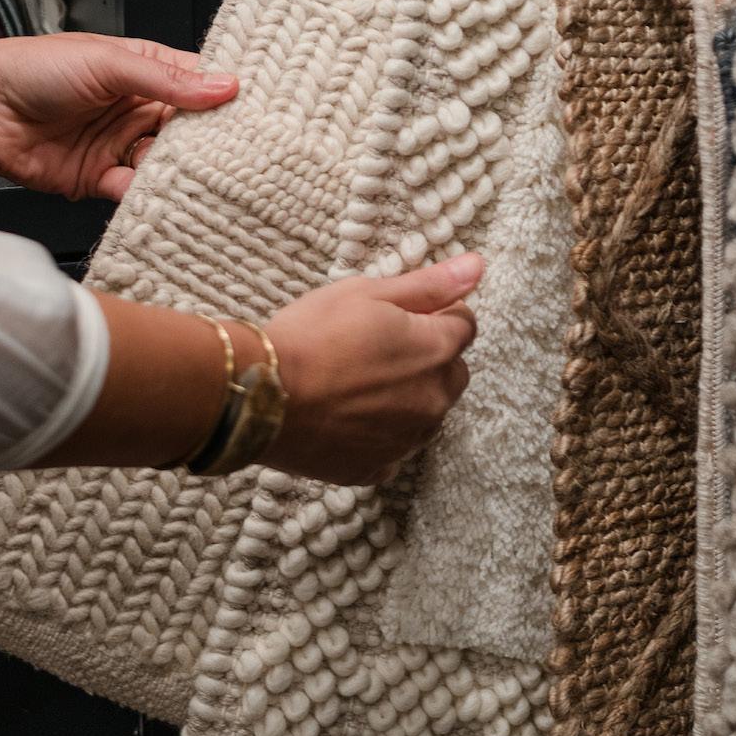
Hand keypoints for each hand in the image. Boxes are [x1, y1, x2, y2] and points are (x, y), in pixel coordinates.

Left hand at [0, 33, 237, 200]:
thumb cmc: (33, 69)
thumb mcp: (107, 63)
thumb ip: (166, 80)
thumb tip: (225, 85)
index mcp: (143, 71)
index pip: (197, 84)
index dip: (226, 96)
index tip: (261, 111)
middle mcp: (136, 109)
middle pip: (189, 130)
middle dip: (211, 142)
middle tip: (245, 154)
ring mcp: (119, 145)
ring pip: (166, 163)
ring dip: (182, 171)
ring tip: (209, 178)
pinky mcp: (98, 178)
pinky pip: (135, 191)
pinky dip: (150, 196)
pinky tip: (166, 196)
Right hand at [259, 253, 483, 485]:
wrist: (257, 395)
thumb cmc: (310, 335)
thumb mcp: (368, 293)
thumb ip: (430, 285)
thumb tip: (478, 267)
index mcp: (436, 352)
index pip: (464, 326)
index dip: (436, 315)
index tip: (400, 315)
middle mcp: (433, 401)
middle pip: (452, 373)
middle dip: (428, 358)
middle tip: (375, 348)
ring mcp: (406, 441)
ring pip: (426, 413)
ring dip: (407, 398)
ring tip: (356, 382)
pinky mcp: (376, 468)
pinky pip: (394, 448)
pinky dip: (380, 434)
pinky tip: (347, 416)